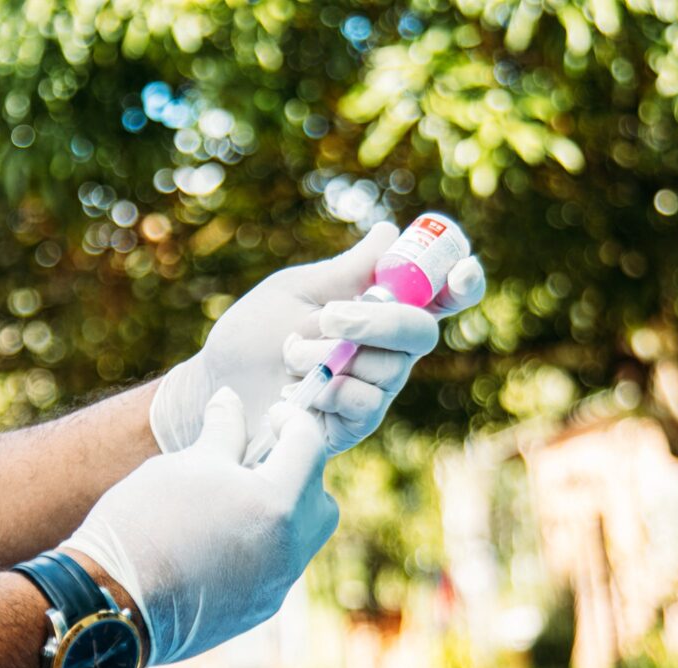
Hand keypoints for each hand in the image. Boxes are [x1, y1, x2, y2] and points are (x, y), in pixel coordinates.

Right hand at [62, 388, 336, 665]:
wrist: (108, 602)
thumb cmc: (146, 520)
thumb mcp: (187, 462)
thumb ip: (224, 429)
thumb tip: (231, 399)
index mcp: (278, 504)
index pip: (311, 447)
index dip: (293, 421)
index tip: (271, 416)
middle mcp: (289, 549)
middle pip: (320, 498)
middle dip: (299, 471)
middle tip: (261, 457)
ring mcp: (275, 585)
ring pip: (302, 536)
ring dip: (282, 509)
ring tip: (237, 496)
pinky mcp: (257, 609)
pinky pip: (278, 565)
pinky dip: (264, 542)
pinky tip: (223, 534)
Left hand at [149, 221, 485, 453]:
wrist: (215, 386)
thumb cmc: (253, 335)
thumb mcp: (294, 291)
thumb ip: (344, 271)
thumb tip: (389, 233)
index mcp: (379, 308)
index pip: (440, 294)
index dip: (462, 282)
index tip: (457, 273)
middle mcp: (387, 348)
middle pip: (421, 332)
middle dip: (375, 320)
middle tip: (328, 317)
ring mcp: (376, 388)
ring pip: (389, 369)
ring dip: (330, 357)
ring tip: (289, 358)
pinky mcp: (356, 423)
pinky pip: (365, 403)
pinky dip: (326, 392)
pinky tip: (294, 393)